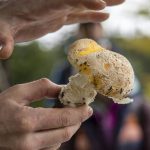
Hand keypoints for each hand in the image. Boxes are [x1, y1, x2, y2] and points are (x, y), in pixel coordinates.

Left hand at [0, 0, 124, 58]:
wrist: (7, 19)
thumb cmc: (4, 24)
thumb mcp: (2, 31)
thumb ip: (4, 39)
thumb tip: (3, 52)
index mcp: (45, 5)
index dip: (85, 1)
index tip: (101, 5)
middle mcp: (56, 3)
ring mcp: (60, 10)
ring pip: (85, 5)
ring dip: (102, 5)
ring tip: (120, 2)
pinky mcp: (61, 17)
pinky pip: (80, 15)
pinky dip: (93, 15)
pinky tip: (105, 16)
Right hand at [0, 78, 92, 149]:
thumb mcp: (19, 92)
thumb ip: (43, 88)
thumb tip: (64, 89)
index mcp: (27, 122)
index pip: (63, 119)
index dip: (79, 113)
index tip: (88, 107)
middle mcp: (29, 142)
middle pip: (65, 132)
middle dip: (78, 120)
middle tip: (84, 111)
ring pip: (59, 140)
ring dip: (68, 127)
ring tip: (69, 115)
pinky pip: (51, 147)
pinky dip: (58, 135)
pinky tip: (56, 125)